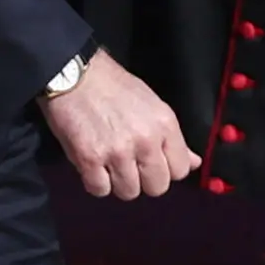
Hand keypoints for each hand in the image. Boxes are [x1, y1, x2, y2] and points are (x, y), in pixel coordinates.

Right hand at [42, 49, 197, 197]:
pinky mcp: (89, 157)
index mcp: (164, 126)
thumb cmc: (112, 86)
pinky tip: (91, 167)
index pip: (180, 170)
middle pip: (156, 187)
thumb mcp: (152, 105)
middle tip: (127, 165)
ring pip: (128, 192)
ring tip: (106, 165)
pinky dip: (94, 182)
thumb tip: (193, 163)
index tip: (149, 162)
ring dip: (117, 182)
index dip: (164, 169)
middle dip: (142, 180)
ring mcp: (117, 151)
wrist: (71, 72)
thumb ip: (172, 137)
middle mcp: (145, 141)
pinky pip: (99, 189)